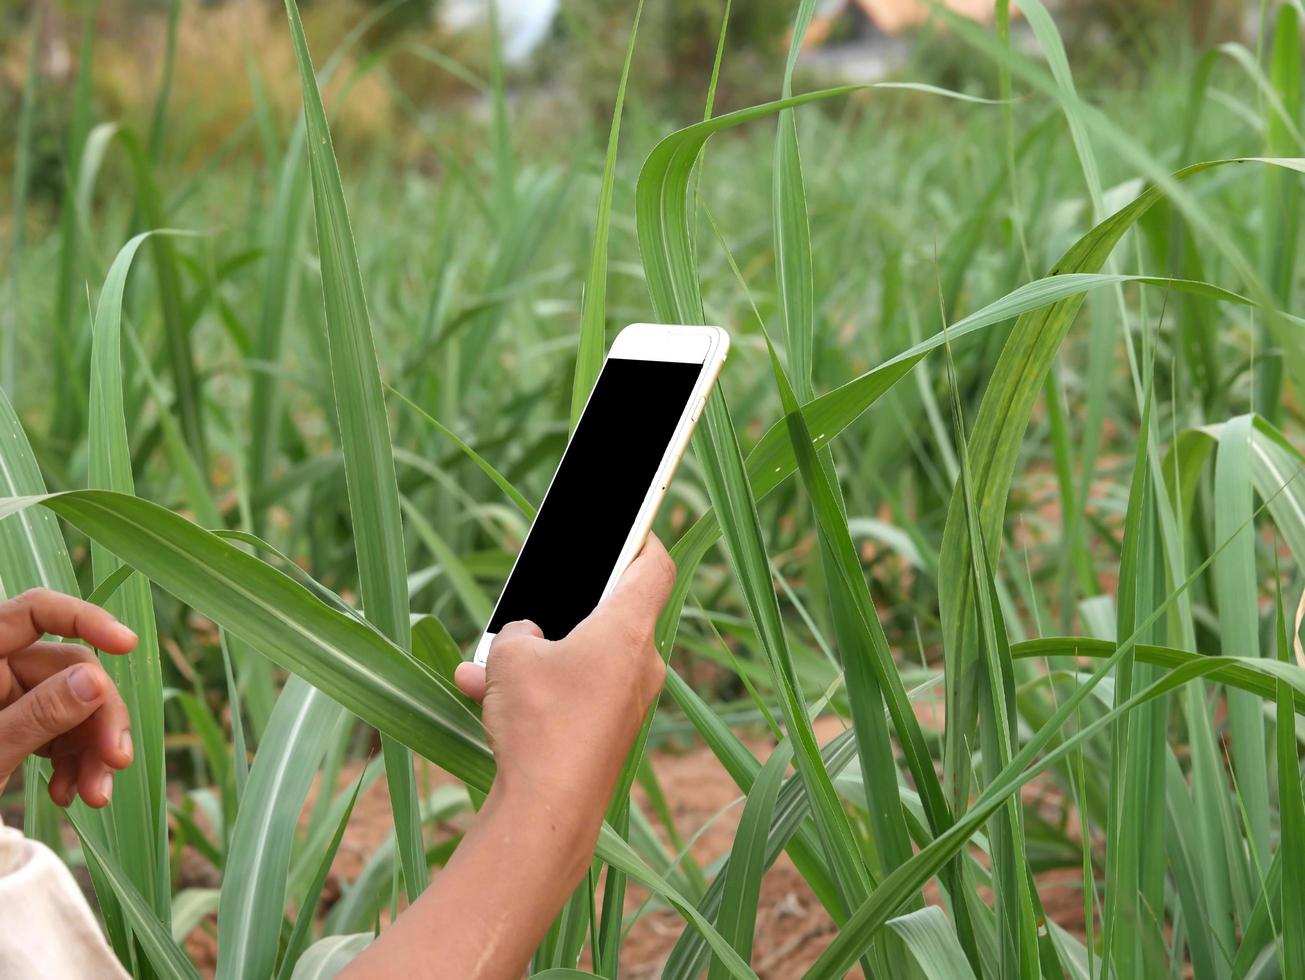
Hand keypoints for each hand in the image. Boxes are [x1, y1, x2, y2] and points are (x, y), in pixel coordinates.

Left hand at [0, 589, 137, 807]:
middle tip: (118, 760)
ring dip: (92, 750)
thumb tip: (97, 680)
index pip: (34, 613)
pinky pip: (60, 733)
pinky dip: (73, 763)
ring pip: (74, 706)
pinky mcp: (14, 730)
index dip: (85, 620)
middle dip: (99, 717)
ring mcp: (5, 701)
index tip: (127, 645)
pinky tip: (70, 795)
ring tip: (95, 796)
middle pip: (69, 670)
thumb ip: (37, 716)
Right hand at [454, 536, 674, 839]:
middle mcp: (641, 665)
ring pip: (583, 660)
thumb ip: (519, 632)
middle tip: (537, 598)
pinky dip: (539, 693)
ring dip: (538, 658)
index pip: (654, 567)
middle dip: (565, 608)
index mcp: (628, 630)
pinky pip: (575, 697)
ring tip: (487, 665)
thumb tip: (527, 639)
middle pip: (613, 614)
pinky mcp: (610, 736)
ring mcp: (629, 704)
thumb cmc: (540, 721)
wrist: (548, 813)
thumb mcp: (512, 656)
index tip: (628, 523)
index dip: (642, 538)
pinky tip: (487, 698)